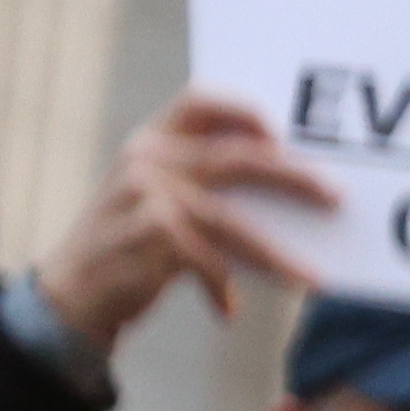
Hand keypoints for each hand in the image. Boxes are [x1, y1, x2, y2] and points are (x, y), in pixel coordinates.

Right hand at [38, 90, 333, 353]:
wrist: (73, 292)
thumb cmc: (133, 245)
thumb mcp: (162, 201)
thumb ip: (208, 184)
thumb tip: (297, 191)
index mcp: (154, 140)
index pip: (200, 100)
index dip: (245, 110)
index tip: (285, 133)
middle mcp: (147, 158)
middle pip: (236, 158)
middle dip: (294, 177)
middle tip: (337, 199)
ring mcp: (144, 194)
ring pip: (230, 220)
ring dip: (277, 255)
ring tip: (314, 280)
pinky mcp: (145, 235)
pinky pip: (207, 261)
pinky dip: (222, 288)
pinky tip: (230, 310)